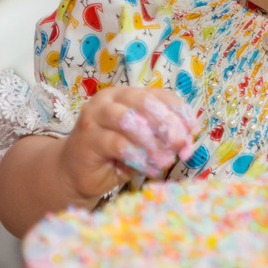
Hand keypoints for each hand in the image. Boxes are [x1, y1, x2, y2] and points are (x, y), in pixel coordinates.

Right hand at [59, 86, 197, 201]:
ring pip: (128, 120)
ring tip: (166, 161)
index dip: (178, 110)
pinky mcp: (87, 139)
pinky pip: (117, 144)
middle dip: (166, 122)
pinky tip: (150, 169)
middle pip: (143, 102)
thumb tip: (188, 143)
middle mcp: (109, 100)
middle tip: (180, 143)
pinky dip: (138, 157)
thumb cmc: (115, 155)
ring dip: (152, 142)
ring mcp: (95, 117)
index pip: (158, 94)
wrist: (75, 173)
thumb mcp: (145, 144)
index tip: (192, 130)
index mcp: (126, 94)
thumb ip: (164, 139)